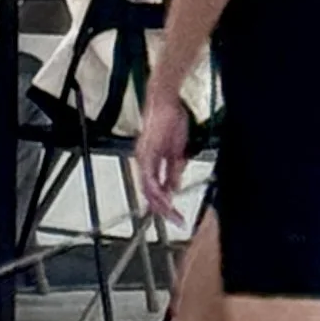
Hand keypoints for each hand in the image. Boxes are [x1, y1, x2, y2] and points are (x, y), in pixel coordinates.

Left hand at [135, 83, 191, 225]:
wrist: (166, 101)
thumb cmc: (171, 120)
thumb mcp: (177, 151)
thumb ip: (174, 171)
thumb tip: (174, 188)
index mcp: (150, 162)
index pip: (155, 189)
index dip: (164, 204)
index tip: (175, 215)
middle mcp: (143, 162)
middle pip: (149, 194)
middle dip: (163, 209)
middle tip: (176, 219)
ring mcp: (143, 158)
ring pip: (147, 189)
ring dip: (159, 204)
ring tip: (171, 213)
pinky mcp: (146, 153)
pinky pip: (149, 177)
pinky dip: (156, 190)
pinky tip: (164, 198)